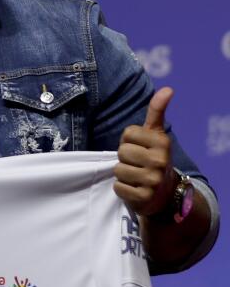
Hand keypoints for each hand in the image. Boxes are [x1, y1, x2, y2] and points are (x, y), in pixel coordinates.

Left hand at [114, 87, 175, 216]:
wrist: (166, 194)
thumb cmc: (153, 157)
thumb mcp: (156, 134)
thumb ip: (157, 111)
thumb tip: (168, 89)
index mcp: (162, 142)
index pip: (128, 133)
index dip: (129, 141)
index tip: (140, 147)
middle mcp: (160, 161)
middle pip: (121, 151)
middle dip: (125, 158)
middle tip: (137, 164)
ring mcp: (153, 181)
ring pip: (118, 169)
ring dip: (122, 174)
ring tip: (136, 176)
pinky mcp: (144, 198)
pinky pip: (118, 187)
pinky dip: (122, 189)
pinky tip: (134, 189)